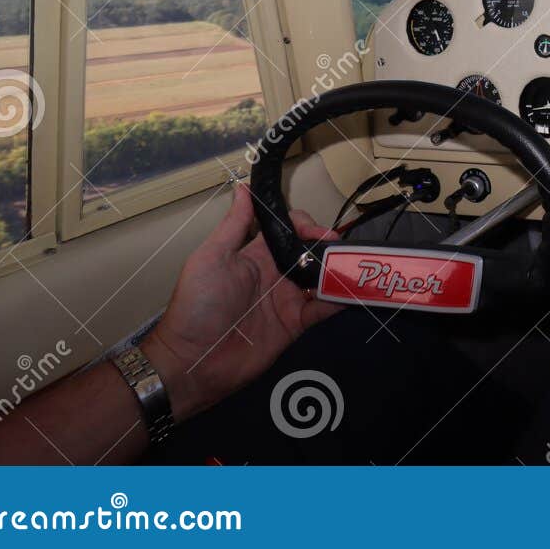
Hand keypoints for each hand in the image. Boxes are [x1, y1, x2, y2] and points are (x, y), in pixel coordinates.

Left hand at [143, 184, 340, 419]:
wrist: (193, 362)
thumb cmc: (198, 306)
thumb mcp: (211, 258)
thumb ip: (234, 225)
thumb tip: (244, 187)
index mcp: (256, 255)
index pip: (289, 230)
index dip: (306, 225)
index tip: (319, 231)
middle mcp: (275, 273)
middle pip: (311, 252)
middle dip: (330, 246)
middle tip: (345, 249)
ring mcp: (287, 299)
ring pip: (321, 278)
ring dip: (338, 271)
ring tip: (356, 268)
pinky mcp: (295, 324)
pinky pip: (322, 309)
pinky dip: (339, 300)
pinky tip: (352, 293)